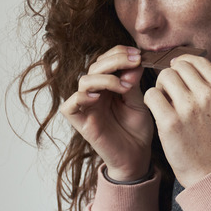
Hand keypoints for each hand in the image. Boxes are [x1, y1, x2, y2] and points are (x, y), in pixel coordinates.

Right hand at [60, 46, 154, 180]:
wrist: (136, 157)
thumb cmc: (137, 130)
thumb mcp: (139, 102)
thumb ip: (133, 83)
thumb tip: (134, 62)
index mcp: (109, 85)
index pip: (106, 60)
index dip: (119, 53)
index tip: (138, 55)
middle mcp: (96, 92)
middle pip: (95, 66)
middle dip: (115, 60)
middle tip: (134, 61)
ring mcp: (86, 106)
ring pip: (84, 81)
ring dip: (105, 78)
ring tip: (124, 87)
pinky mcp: (80, 122)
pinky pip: (70, 105)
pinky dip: (82, 97)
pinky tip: (99, 97)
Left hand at [143, 55, 210, 187]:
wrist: (210, 172)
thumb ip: (208, 85)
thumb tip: (181, 63)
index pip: (196, 60)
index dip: (182, 64)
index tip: (177, 73)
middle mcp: (208, 94)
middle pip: (178, 66)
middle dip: (171, 76)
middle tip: (169, 93)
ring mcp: (189, 108)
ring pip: (164, 77)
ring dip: (160, 87)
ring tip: (164, 103)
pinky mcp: (170, 122)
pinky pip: (151, 94)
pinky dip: (150, 100)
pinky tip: (156, 111)